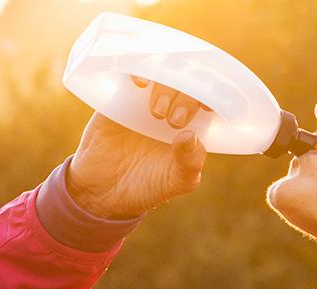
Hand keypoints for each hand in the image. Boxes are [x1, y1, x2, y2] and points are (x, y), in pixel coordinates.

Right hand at [67, 76, 209, 218]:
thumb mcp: (176, 181)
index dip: (215, 94)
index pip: (211, 99)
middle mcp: (173, 107)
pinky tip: (140, 83)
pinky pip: (133, 72)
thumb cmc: (147, 186)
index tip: (208, 106)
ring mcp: (147, 100)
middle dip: (187, 97)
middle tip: (174, 120)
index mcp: (194, 124)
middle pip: (189, 84)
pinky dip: (139, 69)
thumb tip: (191, 136)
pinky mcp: (121, 96)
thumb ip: (189, 163)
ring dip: (166, 87)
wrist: (102, 191)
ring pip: (164, 74)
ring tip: (155, 112)